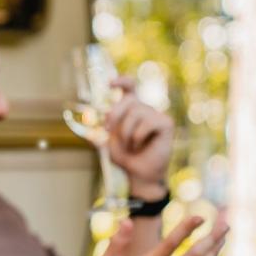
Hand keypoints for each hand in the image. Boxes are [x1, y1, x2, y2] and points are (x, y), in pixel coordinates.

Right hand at [92, 213, 227, 255]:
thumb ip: (117, 243)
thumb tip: (126, 221)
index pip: (171, 243)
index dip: (187, 228)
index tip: (199, 217)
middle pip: (195, 254)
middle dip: (213, 237)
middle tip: (225, 223)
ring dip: (214, 250)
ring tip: (223, 236)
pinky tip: (209, 255)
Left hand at [104, 78, 172, 196]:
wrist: (137, 173)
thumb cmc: (124, 156)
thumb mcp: (107, 140)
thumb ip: (100, 128)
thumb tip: (88, 122)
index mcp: (131, 109)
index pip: (130, 88)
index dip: (122, 81)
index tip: (110, 82)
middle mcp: (145, 109)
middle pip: (129, 99)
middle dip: (114, 114)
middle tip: (108, 129)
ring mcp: (157, 115)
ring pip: (136, 112)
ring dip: (125, 132)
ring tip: (129, 145)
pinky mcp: (166, 124)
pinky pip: (147, 123)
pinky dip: (138, 137)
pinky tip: (140, 146)